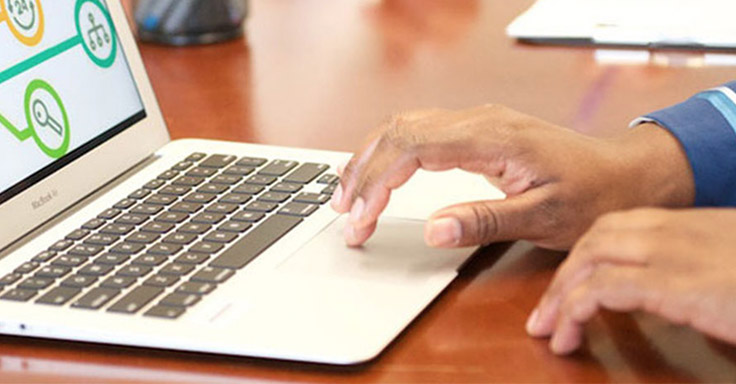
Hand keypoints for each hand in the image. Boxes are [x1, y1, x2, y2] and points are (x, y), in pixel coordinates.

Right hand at [330, 105, 692, 249]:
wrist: (624, 175)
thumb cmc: (592, 194)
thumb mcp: (543, 216)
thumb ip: (484, 221)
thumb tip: (432, 228)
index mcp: (491, 137)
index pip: (412, 149)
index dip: (377, 184)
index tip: (360, 219)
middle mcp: (478, 120)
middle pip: (397, 132)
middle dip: (362, 173)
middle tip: (343, 215)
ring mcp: (476, 122)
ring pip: (402, 127)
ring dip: (369, 159)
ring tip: (346, 195)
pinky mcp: (476, 131)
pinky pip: (418, 133)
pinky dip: (388, 153)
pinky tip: (376, 171)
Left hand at [527, 208, 735, 354]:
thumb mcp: (735, 263)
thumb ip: (704, 268)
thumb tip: (693, 293)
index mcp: (691, 224)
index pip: (619, 226)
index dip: (585, 256)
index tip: (570, 284)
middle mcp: (676, 230)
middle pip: (595, 239)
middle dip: (562, 276)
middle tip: (545, 312)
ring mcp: (673, 252)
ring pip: (589, 258)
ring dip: (559, 296)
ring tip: (546, 329)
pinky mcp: (676, 283)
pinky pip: (603, 290)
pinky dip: (574, 312)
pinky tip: (568, 335)